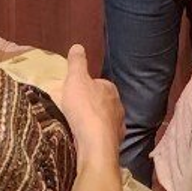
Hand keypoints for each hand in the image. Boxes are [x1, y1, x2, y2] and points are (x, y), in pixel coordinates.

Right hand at [61, 43, 123, 162]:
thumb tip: (78, 46)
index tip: (74, 92)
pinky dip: (96, 138)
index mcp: (110, 89)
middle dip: (91, 105)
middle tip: (73, 110)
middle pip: (102, 103)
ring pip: (104, 121)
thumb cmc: (85, 108)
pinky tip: (85, 141)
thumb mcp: (76, 79)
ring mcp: (118, 126)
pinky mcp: (114, 144)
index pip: (99, 84)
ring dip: (94, 123)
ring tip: (77, 127)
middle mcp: (118, 106)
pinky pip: (103, 137)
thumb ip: (77, 62)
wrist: (95, 143)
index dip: (86, 86)